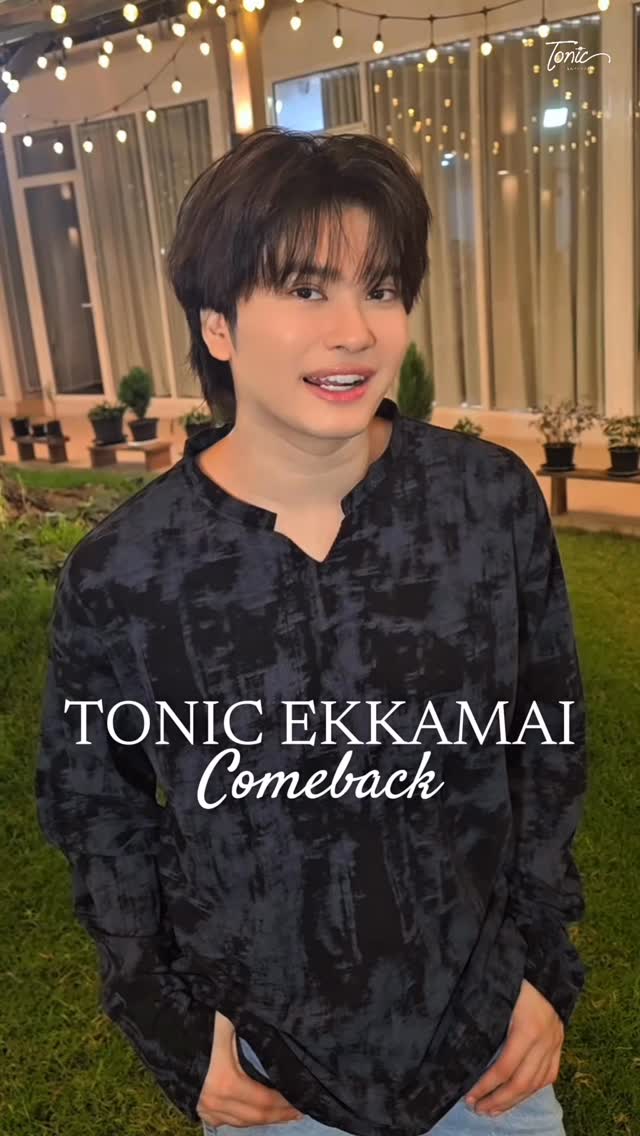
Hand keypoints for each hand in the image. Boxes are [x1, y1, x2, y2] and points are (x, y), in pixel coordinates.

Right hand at [197, 1011, 303, 1128]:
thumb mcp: (226, 1019)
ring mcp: (205, 1108)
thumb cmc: (198, 1024)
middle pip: (256, 1117)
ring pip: (242, 1122)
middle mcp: (215, 1102)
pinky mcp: (198, 1108)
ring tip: (284, 1113)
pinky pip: (226, 1121)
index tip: (304, 1098)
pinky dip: (244, 1119)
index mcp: (226, 1083)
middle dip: (280, 1114)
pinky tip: (256, 1114)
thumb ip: (251, 1023)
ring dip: (264, 1119)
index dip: (285, 1103)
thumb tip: (278, 1017)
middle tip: (300, 1109)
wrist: (167, 1031)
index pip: (265, 1102)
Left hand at [464, 979, 564, 1117]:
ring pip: (536, 1083)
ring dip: (514, 1101)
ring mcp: (554, 1042)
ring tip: (495, 1111)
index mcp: (526, 1028)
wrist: (546, 963)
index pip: (504, 1068)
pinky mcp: (559, 1042)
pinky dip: (534, 1089)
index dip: (486, 1086)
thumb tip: (464, 1045)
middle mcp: (544, 1040)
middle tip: (478, 1109)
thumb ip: (486, 1018)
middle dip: (498, 1100)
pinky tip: (520, 1097)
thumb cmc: (516, 975)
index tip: (469, 1095)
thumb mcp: (498, 993)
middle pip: (521, 1083)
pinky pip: (550, 1073)